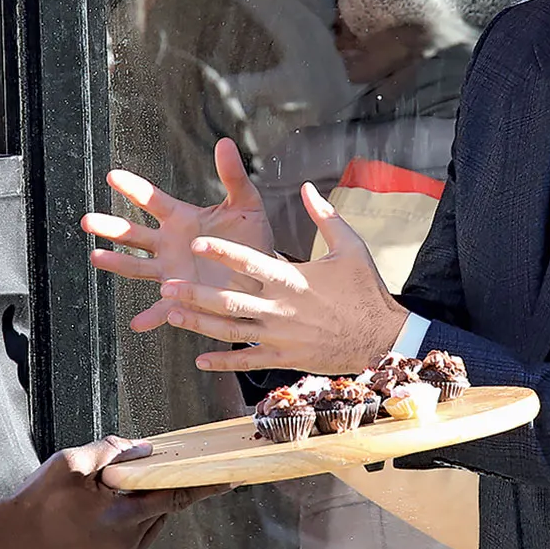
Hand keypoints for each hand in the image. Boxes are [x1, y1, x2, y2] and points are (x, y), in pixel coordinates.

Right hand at [0, 436, 225, 548]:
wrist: (12, 542)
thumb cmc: (37, 502)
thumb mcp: (72, 463)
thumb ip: (112, 450)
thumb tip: (142, 449)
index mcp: (120, 517)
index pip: (174, 496)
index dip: (205, 486)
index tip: (231, 478)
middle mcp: (128, 544)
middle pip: (162, 505)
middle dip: (155, 484)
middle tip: (134, 472)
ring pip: (152, 520)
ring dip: (142, 502)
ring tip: (105, 495)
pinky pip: (139, 534)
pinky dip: (131, 518)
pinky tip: (102, 511)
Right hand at [83, 138, 275, 331]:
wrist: (262, 276)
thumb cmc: (252, 239)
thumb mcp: (247, 205)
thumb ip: (234, 176)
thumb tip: (225, 142)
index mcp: (182, 219)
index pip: (152, 200)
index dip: (133, 188)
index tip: (112, 176)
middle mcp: (169, 245)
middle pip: (134, 234)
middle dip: (111, 227)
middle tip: (88, 220)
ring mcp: (172, 272)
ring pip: (138, 267)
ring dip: (117, 263)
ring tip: (96, 257)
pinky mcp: (182, 298)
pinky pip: (163, 309)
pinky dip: (150, 316)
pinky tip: (137, 323)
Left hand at [156, 183, 408, 375]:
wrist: (383, 337)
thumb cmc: (366, 289)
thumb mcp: (350, 247)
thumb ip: (325, 217)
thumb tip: (307, 186)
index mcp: (293, 278)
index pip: (250, 262)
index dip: (222, 250)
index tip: (196, 239)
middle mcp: (281, 308)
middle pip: (228, 300)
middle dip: (194, 293)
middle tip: (166, 284)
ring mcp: (280, 336)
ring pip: (230, 331)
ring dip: (198, 323)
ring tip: (171, 313)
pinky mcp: (284, 357)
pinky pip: (247, 361)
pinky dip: (222, 362)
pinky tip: (199, 359)